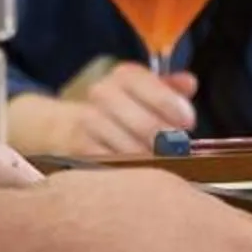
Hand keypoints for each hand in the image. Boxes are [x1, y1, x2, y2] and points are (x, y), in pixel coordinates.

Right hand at [6, 64, 199, 159]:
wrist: (62, 127)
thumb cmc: (117, 110)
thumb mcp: (141, 92)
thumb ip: (168, 88)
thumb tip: (190, 83)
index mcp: (124, 76)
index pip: (145, 82)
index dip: (168, 102)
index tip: (188, 122)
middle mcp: (102, 93)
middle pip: (139, 120)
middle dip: (163, 139)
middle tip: (178, 151)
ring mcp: (87, 122)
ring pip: (126, 147)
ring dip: (148, 159)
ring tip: (161, 165)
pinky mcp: (77, 150)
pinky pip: (108, 164)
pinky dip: (126, 171)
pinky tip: (138, 175)